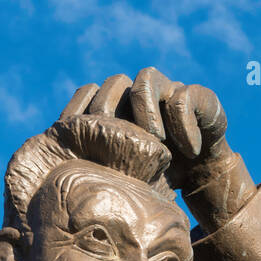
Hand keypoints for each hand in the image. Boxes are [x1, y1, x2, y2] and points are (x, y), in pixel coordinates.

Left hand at [59, 67, 229, 191]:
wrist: (200, 171)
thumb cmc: (158, 176)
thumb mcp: (126, 177)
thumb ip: (99, 169)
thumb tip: (59, 181)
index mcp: (116, 107)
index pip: (89, 95)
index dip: (91, 117)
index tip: (99, 155)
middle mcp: (138, 94)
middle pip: (115, 84)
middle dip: (118, 118)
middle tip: (127, 152)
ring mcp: (167, 90)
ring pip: (146, 80)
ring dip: (147, 114)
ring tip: (158, 145)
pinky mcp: (197, 96)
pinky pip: (183, 97)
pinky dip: (183, 125)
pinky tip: (189, 151)